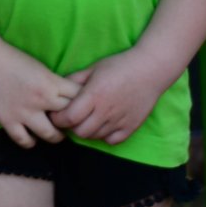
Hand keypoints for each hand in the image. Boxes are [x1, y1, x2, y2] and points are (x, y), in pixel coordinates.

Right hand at [0, 45, 81, 148]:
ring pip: (51, 135)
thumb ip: (55, 83)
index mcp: (51, 84)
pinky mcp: (8, 121)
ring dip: (57, 136)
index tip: (84, 106)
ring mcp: (24, 113)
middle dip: (74, 120)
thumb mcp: (41, 68)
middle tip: (73, 122)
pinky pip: (25, 141)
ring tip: (57, 133)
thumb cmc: (12, 59)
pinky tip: (33, 137)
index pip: (79, 99)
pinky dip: (31, 141)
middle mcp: (41, 100)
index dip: (84, 103)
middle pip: (69, 118)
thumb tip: (70, 97)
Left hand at [49, 49, 172, 145]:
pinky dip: (104, 136)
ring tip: (86, 119)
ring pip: (94, 137)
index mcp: (93, 96)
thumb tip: (57, 89)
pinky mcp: (131, 127)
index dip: (58, 118)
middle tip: (70, 117)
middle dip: (70, 126)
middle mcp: (106, 112)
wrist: (150, 70)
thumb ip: (74, 80)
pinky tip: (102, 124)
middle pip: (80, 132)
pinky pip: (112, 140)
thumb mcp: (92, 68)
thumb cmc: (119, 66)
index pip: (68, 118)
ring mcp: (119, 121)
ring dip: (86, 130)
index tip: (56, 113)